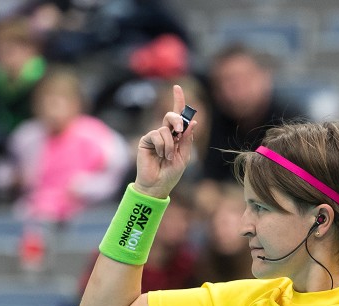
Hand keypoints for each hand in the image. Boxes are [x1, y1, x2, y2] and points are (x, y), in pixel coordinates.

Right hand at [134, 84, 196, 198]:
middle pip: (171, 116)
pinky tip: (159, 156)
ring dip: (170, 145)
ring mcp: (154, 136)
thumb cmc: (171, 173)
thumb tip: (193, 122)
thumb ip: (187, 139)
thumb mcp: (184, 156)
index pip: (178, 116)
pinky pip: (156, 135)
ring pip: (165, 129)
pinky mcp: (145, 140)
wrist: (157, 185)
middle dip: (177, 120)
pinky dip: (161, 146)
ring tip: (167, 157)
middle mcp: (165, 134)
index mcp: (176, 136)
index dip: (178, 101)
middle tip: (180, 131)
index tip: (177, 87)